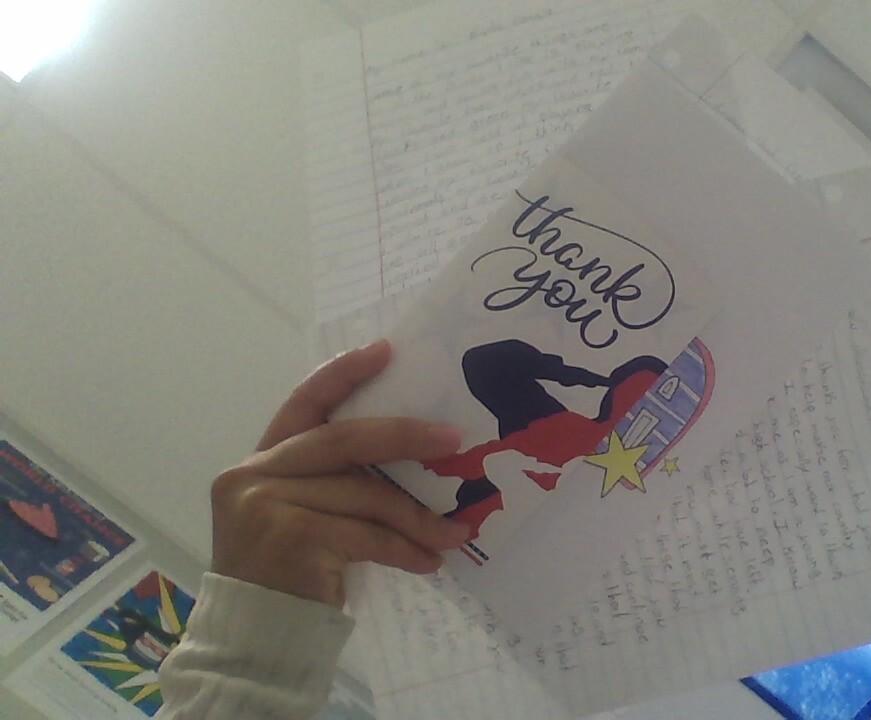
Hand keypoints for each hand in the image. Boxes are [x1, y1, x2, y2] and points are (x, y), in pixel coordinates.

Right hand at [210, 340, 467, 606]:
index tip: (386, 350)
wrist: (256, 639)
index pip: (303, 403)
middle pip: (343, 441)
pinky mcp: (290, 538)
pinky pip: (367, 535)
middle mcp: (252, 474)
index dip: (344, 374)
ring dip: (418, 517)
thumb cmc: (289, 575)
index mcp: (259, 461)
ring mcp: (266, 505)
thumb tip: (417, 452)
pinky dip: (405, 548)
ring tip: (456, 532)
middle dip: (405, 437)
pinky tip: (430, 561)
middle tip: (455, 439)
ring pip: (365, 495)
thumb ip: (336, 481)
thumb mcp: (305, 515)